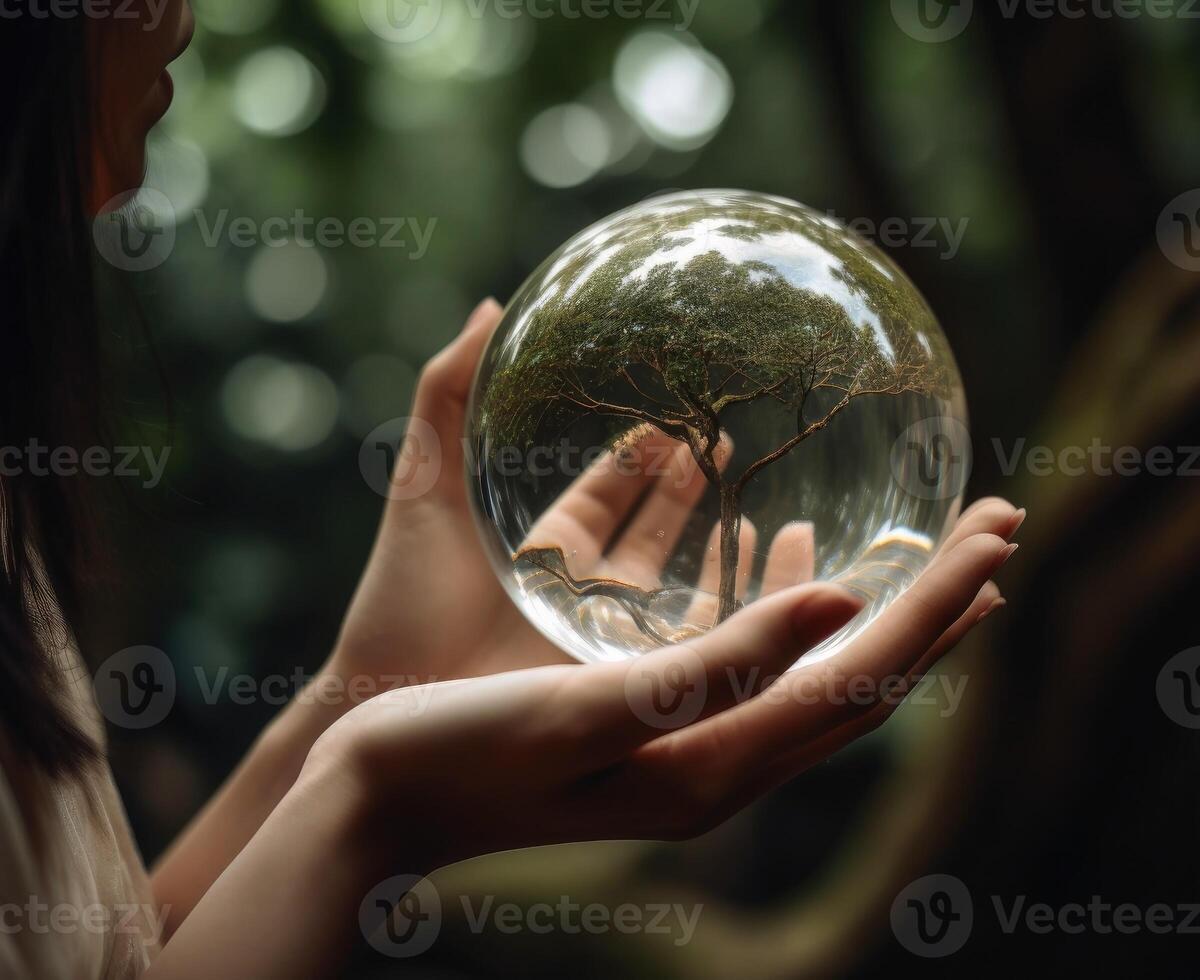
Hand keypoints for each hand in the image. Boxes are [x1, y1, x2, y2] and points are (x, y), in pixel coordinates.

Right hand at [309, 497, 1021, 871]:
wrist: (371, 801)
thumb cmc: (462, 749)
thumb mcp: (587, 706)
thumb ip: (715, 662)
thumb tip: (841, 602)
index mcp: (719, 764)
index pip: (866, 675)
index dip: (940, 599)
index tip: (1004, 526)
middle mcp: (725, 766)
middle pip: (868, 677)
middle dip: (941, 599)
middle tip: (1005, 521)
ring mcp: (694, 747)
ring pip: (823, 670)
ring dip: (884, 605)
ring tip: (936, 550)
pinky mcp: (658, 721)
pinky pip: (757, 659)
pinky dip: (795, 606)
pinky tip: (789, 553)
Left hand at [327, 298, 854, 692]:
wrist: (391, 709)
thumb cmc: (402, 605)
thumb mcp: (423, 491)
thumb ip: (446, 396)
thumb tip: (490, 307)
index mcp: (545, 546)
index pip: (608, 490)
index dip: (645, 454)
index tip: (685, 414)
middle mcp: (584, 589)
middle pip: (657, 532)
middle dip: (697, 490)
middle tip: (742, 445)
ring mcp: (608, 638)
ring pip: (684, 588)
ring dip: (726, 551)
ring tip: (774, 510)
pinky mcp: (629, 683)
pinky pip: (693, 648)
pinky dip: (731, 617)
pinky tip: (768, 589)